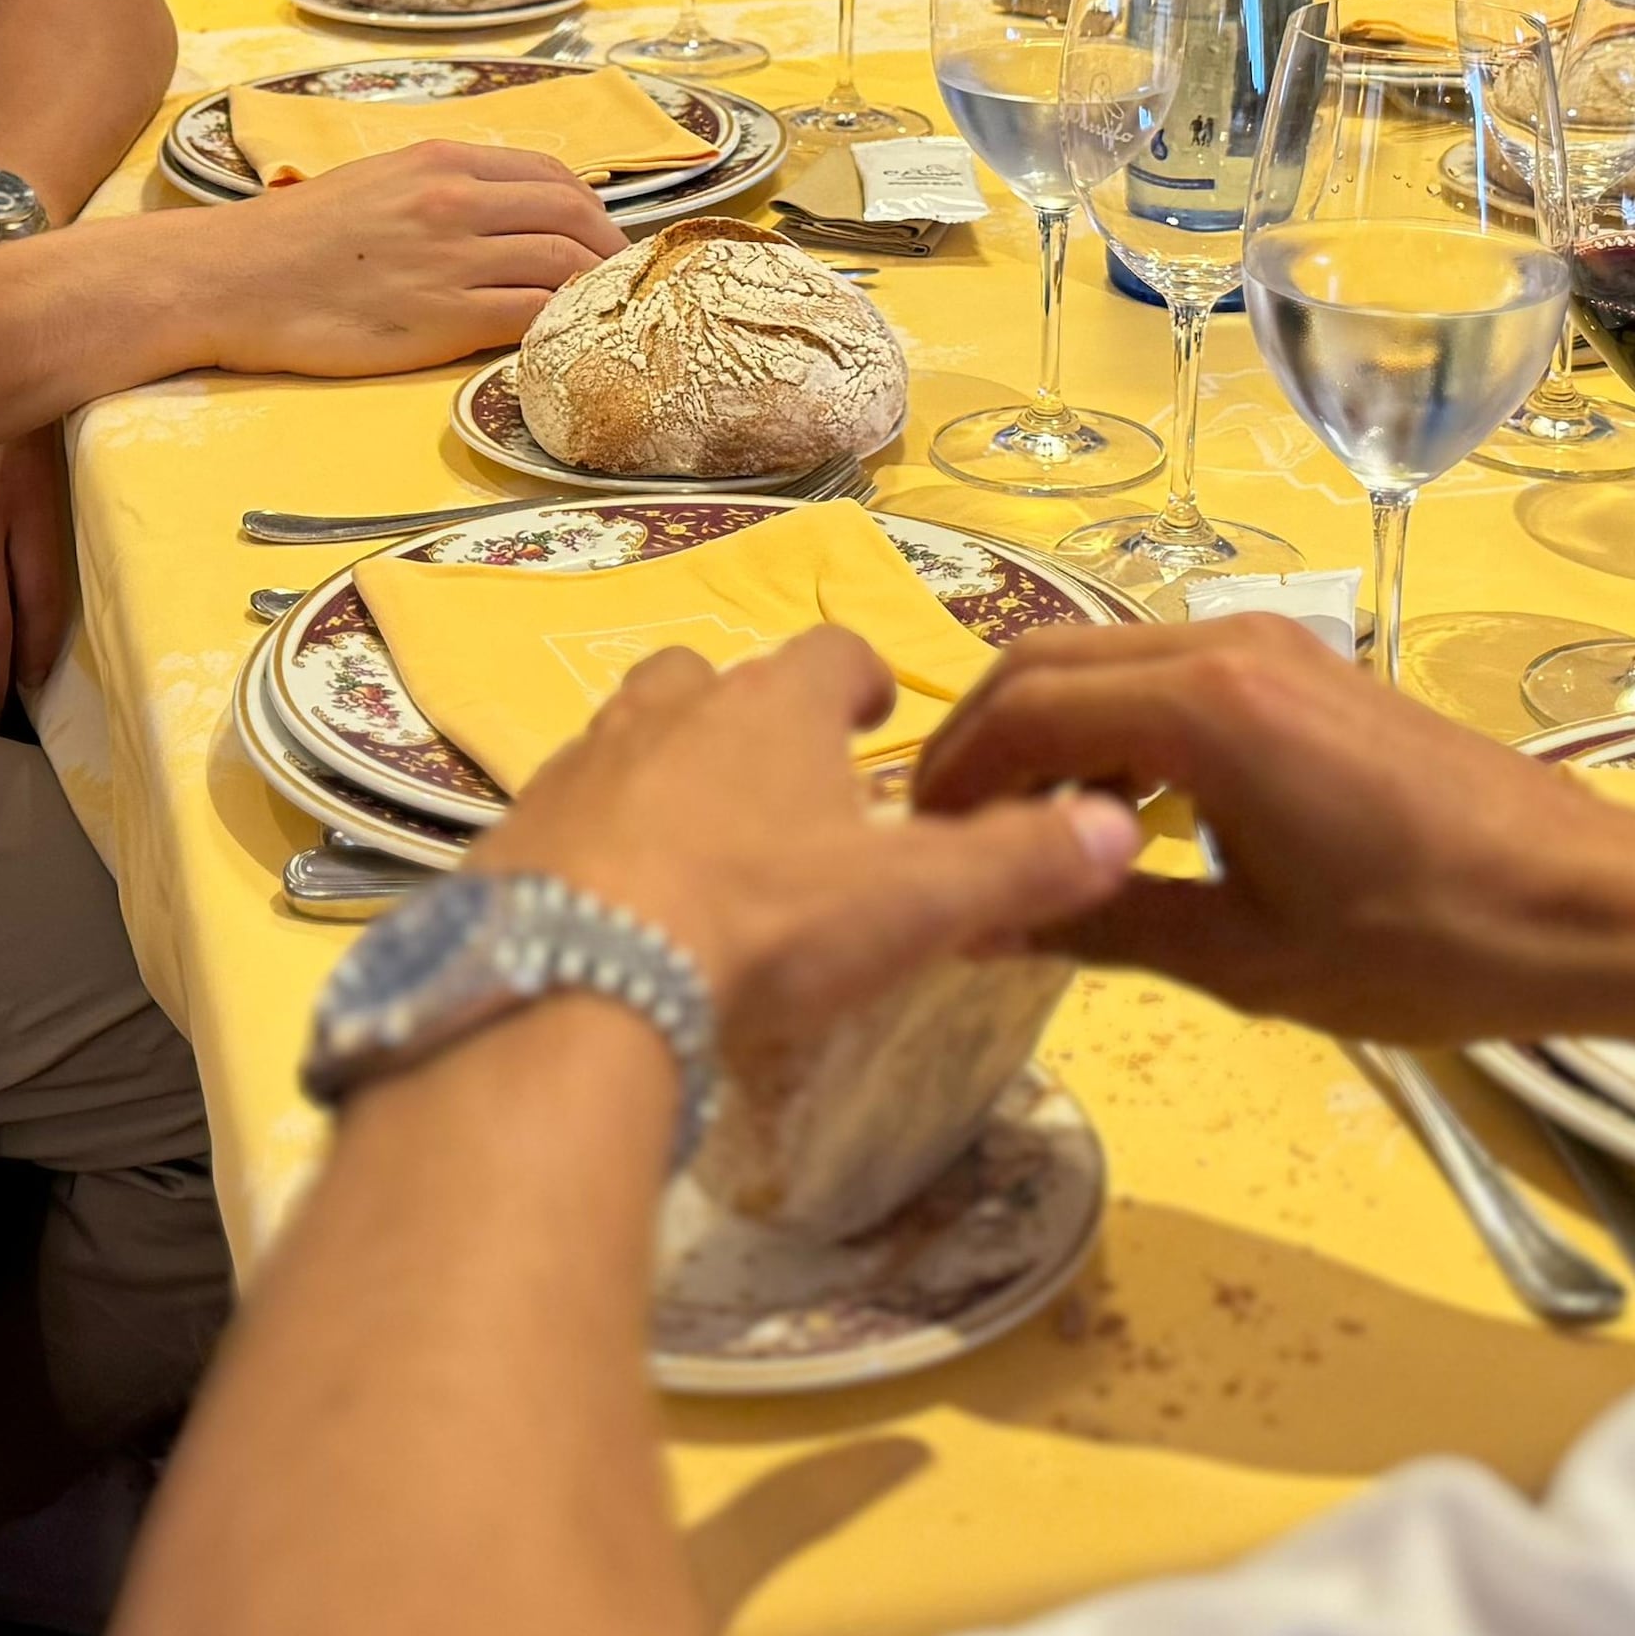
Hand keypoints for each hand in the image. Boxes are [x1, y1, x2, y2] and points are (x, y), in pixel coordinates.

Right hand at [203, 142, 619, 374]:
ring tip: (605, 317)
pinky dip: (563, 327)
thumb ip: (443, 192)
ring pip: (565, 267)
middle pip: (574, 217)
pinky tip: (567, 343)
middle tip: (624, 284)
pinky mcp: (445, 319)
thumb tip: (500, 217)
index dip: (591, 209)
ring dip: (597, 292)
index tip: (602, 240)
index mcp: (441, 162)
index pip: (551, 174)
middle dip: (610, 251)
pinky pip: (534, 318)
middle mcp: (457, 201)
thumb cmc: (293, 240)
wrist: (230, 281)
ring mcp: (454, 260)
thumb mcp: (376, 184)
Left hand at [482, 634, 1141, 1063]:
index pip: (830, 653)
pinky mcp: (511, 841)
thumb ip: (1019, 864)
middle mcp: (669, 714)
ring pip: (627, 737)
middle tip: (780, 772)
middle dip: (745, 711)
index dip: (860, 676)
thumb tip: (1124, 826)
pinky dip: (595, 844)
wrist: (571, 982)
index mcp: (772, 709)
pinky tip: (613, 903)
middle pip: (709, 679)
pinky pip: (564, 821)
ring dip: (663, 769)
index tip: (877, 707)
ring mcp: (578, 771)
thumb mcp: (913, 903)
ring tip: (694, 834)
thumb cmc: (763, 922)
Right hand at [909, 618, 1634, 1041]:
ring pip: (1109, 660)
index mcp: (1200, 707)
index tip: (913, 851)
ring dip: (1050, 733)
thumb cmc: (1421, 943)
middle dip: (985, 745)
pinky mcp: (1307, 671)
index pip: (1021, 709)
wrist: (1582, 906)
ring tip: (1026, 841)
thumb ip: (1106, 926)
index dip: (952, 777)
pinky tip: (1123, 818)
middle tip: (949, 843)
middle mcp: (1227, 645)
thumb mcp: (1245, 960)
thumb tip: (988, 924)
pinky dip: (1116, 727)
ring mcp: (1273, 648)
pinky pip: (1169, 673)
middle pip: (1050, 662)